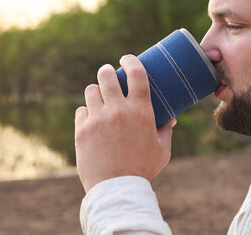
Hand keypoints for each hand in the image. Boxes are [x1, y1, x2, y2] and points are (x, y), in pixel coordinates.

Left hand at [75, 54, 175, 192]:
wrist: (117, 190)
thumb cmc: (142, 170)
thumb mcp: (161, 150)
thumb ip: (165, 131)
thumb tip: (169, 117)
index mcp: (141, 111)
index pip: (136, 73)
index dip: (130, 61)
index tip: (126, 59)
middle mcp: (118, 111)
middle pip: (106, 75)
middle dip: (107, 71)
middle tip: (108, 76)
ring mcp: (98, 119)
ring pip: (91, 90)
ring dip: (96, 92)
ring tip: (99, 99)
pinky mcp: (82, 130)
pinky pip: (81, 111)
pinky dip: (86, 114)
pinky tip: (91, 121)